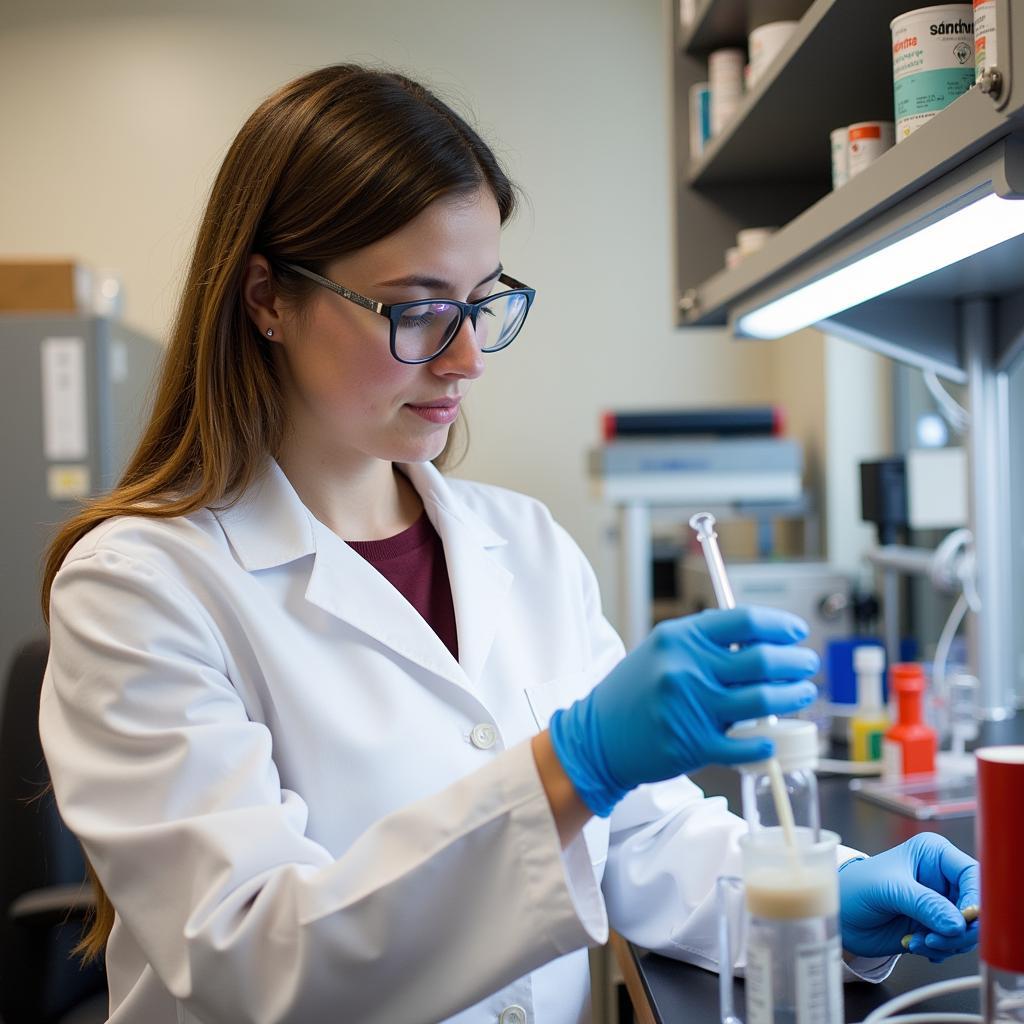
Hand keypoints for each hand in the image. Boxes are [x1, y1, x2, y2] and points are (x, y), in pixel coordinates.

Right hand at [548, 606, 819, 815]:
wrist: (597, 738)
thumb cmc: (633, 692)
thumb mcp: (659, 650)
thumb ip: (702, 641)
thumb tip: (753, 634)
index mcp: (679, 638)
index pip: (743, 622)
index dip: (779, 625)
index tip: (796, 632)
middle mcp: (686, 668)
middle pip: (761, 659)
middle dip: (795, 661)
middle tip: (807, 664)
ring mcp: (691, 707)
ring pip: (762, 700)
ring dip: (793, 696)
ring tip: (803, 693)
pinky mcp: (694, 744)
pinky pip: (745, 744)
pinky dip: (765, 743)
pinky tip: (772, 739)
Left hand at [838, 833, 979, 961]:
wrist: (841, 915)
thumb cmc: (856, 887)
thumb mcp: (888, 889)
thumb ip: (923, 904)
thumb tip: (957, 923)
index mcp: (934, 854)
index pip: (972, 874)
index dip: (975, 899)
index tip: (963, 921)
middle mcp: (942, 878)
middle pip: (977, 907)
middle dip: (960, 929)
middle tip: (934, 939)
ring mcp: (941, 904)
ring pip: (968, 930)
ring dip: (947, 942)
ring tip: (918, 941)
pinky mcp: (937, 927)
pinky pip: (956, 944)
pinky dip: (940, 950)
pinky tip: (914, 944)